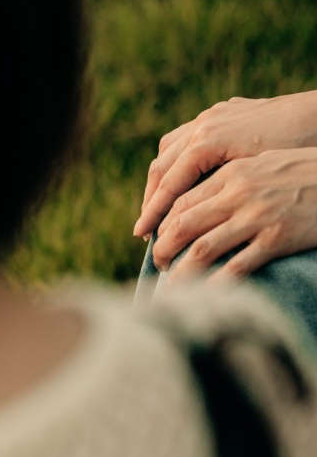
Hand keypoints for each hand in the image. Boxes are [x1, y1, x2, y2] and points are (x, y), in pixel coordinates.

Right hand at [135, 92, 316, 237]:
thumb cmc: (300, 147)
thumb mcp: (257, 177)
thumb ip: (218, 193)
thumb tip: (190, 222)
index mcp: (206, 142)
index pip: (169, 183)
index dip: (153, 212)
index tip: (140, 235)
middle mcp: (202, 126)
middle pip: (161, 167)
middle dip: (151, 198)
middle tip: (145, 227)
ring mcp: (210, 116)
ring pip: (168, 149)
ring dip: (161, 177)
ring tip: (159, 203)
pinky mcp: (222, 113)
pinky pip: (186, 137)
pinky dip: (177, 159)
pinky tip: (183, 174)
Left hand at [152, 147, 316, 281]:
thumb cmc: (305, 171)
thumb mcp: (263, 163)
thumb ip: (230, 178)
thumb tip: (199, 201)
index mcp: (232, 174)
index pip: (182, 202)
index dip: (162, 223)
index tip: (155, 238)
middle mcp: (239, 194)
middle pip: (183, 225)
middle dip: (163, 249)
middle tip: (157, 264)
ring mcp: (258, 218)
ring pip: (203, 248)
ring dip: (182, 271)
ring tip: (173, 286)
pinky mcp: (278, 239)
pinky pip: (238, 266)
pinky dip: (217, 282)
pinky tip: (207, 293)